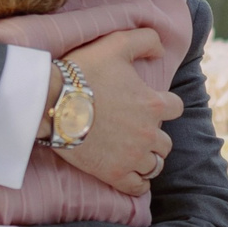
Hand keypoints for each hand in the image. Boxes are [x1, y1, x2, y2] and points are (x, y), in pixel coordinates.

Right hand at [47, 27, 182, 195]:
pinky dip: (138, 182)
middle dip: (154, 136)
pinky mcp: (114, 173)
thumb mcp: (116, 44)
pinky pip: (138, 186)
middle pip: (166, 142)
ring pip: (155, 165)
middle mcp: (148, 133)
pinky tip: (131, 175)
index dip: (165, 106)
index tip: (150, 106)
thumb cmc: (82, 72)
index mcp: (154, 104)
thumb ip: (145, 40)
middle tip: (136, 131)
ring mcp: (132, 156)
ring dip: (148, 159)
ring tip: (134, 154)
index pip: (176, 108)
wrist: (50, 103)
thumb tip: (161, 49)